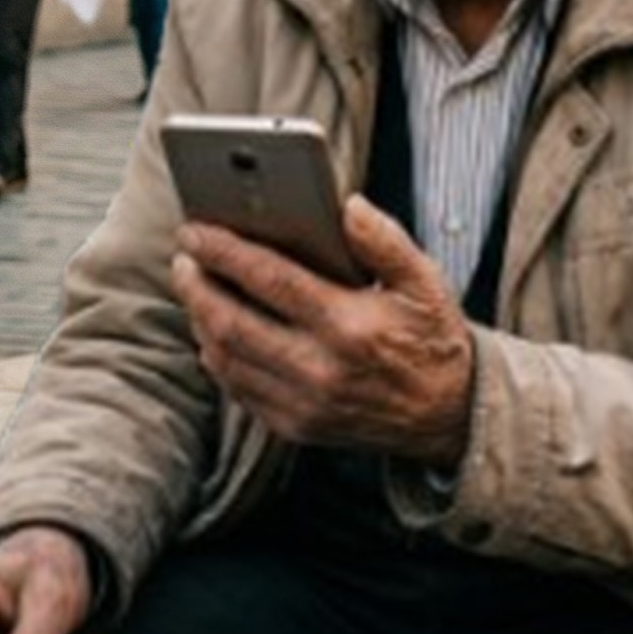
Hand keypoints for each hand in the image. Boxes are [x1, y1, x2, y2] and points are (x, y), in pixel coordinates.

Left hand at [170, 197, 474, 465]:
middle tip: (184, 257)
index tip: (195, 229)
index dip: (224, 251)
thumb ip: (385, 240)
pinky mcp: (296, 427)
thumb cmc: (431, 339)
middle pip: (232, 321)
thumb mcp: (425, 282)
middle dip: (197, 284)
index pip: (269, 279)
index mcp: (349, 326)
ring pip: (227, 358)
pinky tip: (214, 330)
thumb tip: (347, 206)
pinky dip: (217, 356)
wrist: (449, 415)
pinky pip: (238, 388)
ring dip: (201, 318)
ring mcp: (305, 404)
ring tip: (195, 287)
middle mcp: (321, 369)